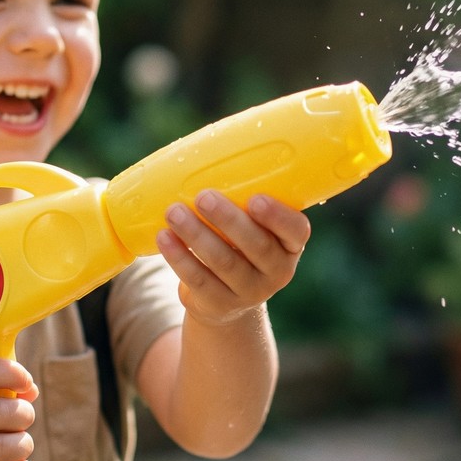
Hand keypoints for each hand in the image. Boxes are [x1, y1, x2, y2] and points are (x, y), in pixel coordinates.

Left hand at [156, 190, 309, 325]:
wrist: (225, 301)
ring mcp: (249, 292)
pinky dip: (178, 257)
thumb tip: (207, 156)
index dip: (278, 216)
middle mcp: (277, 272)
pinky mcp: (219, 304)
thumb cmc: (238, 247)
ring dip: (196, 234)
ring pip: (223, 262)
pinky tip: (164, 237)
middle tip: (202, 196)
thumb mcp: (253, 229)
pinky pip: (198, 279)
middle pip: (256, 245)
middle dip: (227, 219)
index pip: (297, 231)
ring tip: (173, 212)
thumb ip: (242, 202)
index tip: (256, 199)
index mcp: (290, 246)